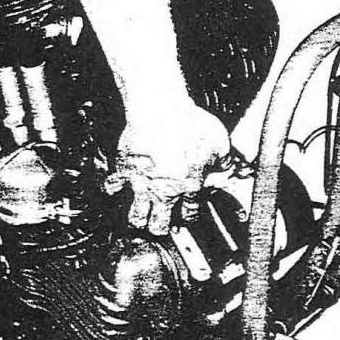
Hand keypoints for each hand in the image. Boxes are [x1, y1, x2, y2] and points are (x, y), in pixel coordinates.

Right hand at [105, 104, 229, 235]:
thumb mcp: (219, 143)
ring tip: (140, 217)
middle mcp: (164, 192)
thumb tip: (228, 172)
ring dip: (138, 219)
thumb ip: (224, 163)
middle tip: (161, 225)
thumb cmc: (190, 124)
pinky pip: (112, 188)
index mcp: (189, 187)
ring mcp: (142, 184)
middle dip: (161, 228)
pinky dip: (114, 190)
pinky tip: (118, 188)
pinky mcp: (123, 170)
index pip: (189, 214)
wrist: (161, 111)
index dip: (188, 216)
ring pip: (136, 217)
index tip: (186, 214)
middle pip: (159, 226)